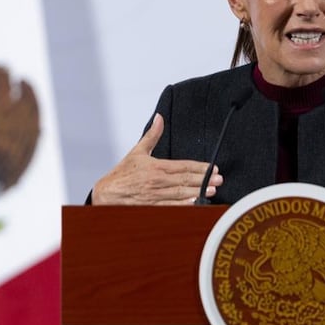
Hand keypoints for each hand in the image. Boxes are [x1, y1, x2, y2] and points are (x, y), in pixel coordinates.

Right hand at [91, 114, 221, 204]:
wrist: (106, 194)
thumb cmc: (122, 174)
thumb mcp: (137, 151)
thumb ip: (152, 135)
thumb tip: (160, 118)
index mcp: (155, 167)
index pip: (183, 166)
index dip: (200, 167)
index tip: (213, 167)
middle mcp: (157, 181)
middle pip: (185, 180)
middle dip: (204, 179)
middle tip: (218, 179)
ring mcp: (156, 195)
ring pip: (181, 194)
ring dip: (198, 192)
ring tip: (212, 190)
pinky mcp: (153, 207)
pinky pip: (172, 206)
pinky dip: (185, 205)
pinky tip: (196, 203)